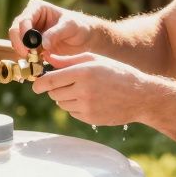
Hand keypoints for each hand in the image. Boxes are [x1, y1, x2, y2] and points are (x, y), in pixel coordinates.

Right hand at [8, 0, 95, 57]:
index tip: (30, 47)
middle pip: (15, 31)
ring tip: (35, 60)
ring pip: (16, 43)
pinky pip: (23, 52)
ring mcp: (29, 33)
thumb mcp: (70, 26)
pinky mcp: (32, 46)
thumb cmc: (79, 26)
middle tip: (28, 56)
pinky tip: (36, 63)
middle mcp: (30, 18)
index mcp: (37, 8)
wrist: (85, 38)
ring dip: (22, 53)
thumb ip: (56, 33)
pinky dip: (27, 59)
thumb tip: (42, 44)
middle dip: (20, 44)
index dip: (23, 34)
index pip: (23, 19)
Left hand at [31, 52, 153, 125]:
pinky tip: (90, 100)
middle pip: (53, 92)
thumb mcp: (95, 60)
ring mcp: (86, 106)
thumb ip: (69, 60)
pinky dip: (75, 106)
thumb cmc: (117, 73)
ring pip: (61, 103)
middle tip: (67, 83)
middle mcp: (83, 90)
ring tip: (82, 90)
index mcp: (83, 72)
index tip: (36, 85)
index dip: (39, 83)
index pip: (50, 80)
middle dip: (55, 88)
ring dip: (65, 97)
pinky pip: (72, 112)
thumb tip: (48, 58)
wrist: (139, 96)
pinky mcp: (89, 118)